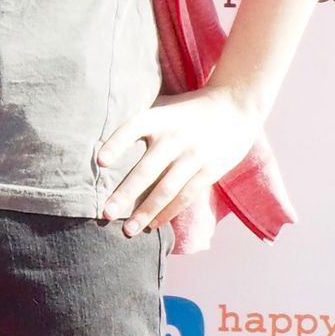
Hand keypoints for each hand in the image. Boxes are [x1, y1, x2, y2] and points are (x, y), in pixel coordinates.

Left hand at [98, 88, 261, 236]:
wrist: (234, 108)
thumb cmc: (188, 109)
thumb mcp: (164, 105)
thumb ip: (142, 121)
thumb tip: (103, 138)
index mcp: (158, 117)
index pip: (132, 128)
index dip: (116, 144)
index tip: (100, 162)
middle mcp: (174, 137)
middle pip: (146, 169)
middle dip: (125, 194)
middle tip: (105, 213)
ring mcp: (193, 156)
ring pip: (166, 189)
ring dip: (145, 212)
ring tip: (127, 230)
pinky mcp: (209, 171)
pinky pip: (185, 196)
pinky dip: (168, 212)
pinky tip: (153, 224)